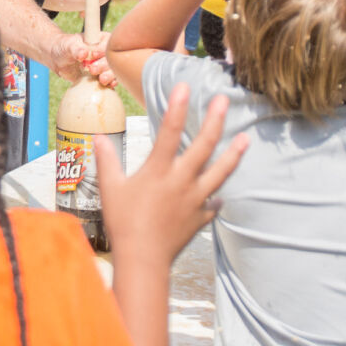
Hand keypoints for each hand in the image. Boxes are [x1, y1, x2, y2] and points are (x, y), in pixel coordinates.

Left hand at [50, 32, 115, 86]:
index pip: (107, 45)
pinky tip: (109, 85)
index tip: (93, 55)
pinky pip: (109, 80)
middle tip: (92, 69)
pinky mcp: (101, 76)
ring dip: (109, 75)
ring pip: (113, 70)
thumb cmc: (65, 47)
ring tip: (102, 79)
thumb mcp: (69, 46)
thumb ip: (76, 49)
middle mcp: (106, 52)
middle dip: (104, 65)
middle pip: (111, 59)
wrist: (59, 59)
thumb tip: (84, 53)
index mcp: (102, 40)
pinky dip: (110, 83)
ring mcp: (105, 65)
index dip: (102, 51)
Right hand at [97, 84, 248, 268]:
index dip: (177, 107)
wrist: (143, 260)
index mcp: (158, 170)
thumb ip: (107, 160)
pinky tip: (221, 195)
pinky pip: (213, 205)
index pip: (169, 131)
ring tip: (246, 138)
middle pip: (203, 146)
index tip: (185, 86)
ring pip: (220, 173)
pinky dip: (217, 198)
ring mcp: (195, 200)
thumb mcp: (111, 188)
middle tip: (224, 100)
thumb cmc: (123, 223)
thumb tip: (98, 137)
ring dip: (233, 155)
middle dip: (215, 121)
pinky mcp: (200, 219)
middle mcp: (181, 181)